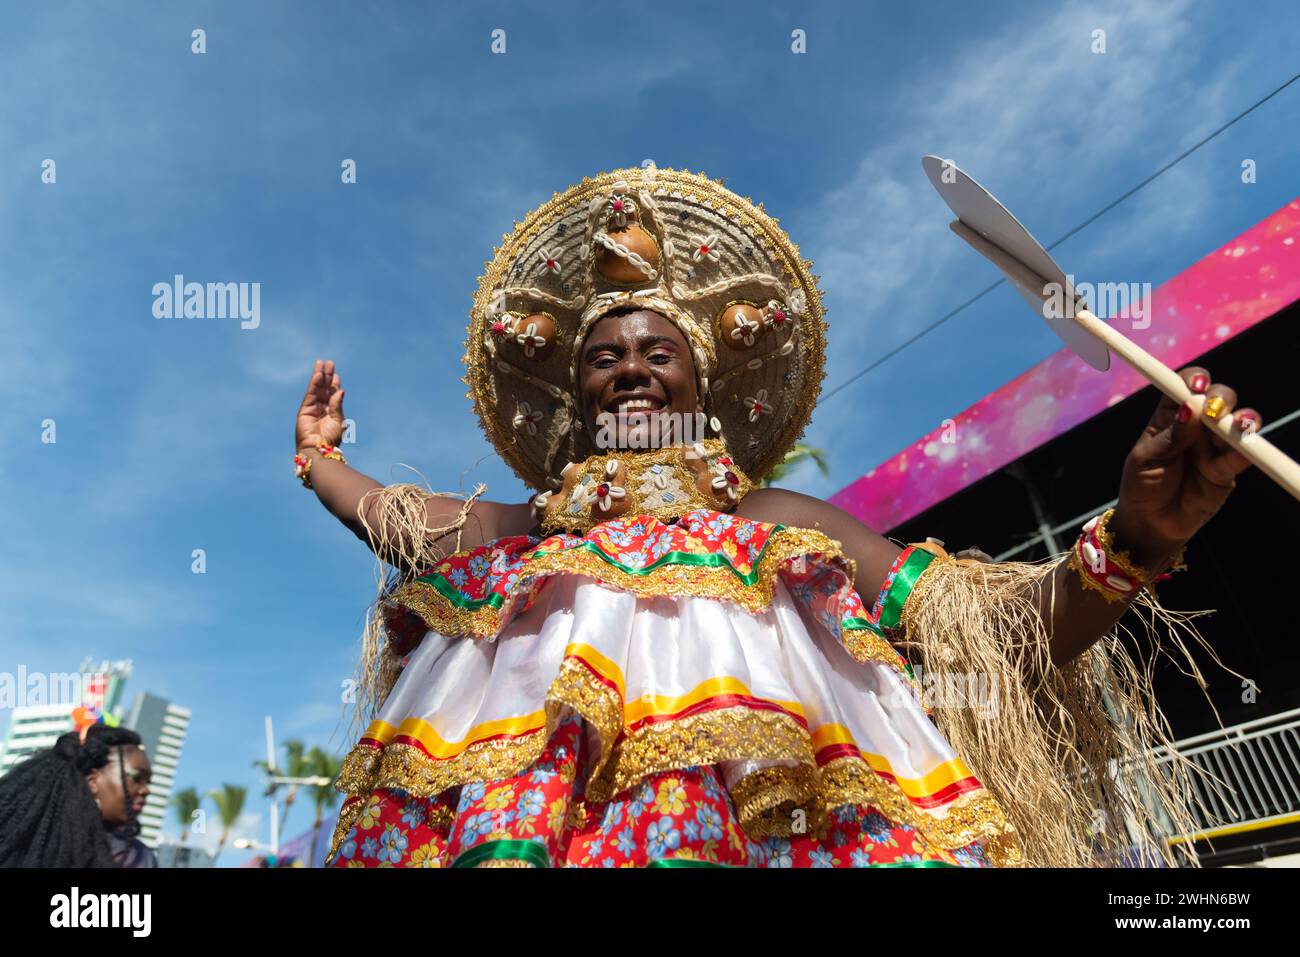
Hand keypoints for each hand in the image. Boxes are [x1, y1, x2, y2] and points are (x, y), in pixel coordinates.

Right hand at [295, 358, 346, 452]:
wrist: (319, 449)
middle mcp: (322, 408)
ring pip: (316, 389)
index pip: (332, 394)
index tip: (336, 374)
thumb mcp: (338, 420)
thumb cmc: (331, 438)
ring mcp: (313, 408)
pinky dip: (314, 384)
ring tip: (322, 363)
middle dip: (327, 376)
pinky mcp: (305, 409)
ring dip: (320, 376)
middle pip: (324, 388)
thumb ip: (337, 405)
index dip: (334, 383)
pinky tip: (318, 375)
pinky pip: (311, 394)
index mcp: (332, 411)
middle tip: (330, 362)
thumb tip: (341, 391)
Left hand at [1111, 366, 1262, 567]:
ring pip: (1237, 423)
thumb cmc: (1141, 484)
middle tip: (1213, 410)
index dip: (1195, 380)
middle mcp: (1197, 426)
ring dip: (1242, 419)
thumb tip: (1191, 409)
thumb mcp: (1145, 458)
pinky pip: (1241, 456)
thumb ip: (1170, 436)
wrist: (1150, 522)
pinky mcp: (1227, 470)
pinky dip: (1246, 450)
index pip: (1186, 386)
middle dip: (1221, 397)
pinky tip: (1243, 447)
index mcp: (1171, 415)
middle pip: (1218, 398)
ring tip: (1237, 426)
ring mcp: (1214, 446)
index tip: (1196, 384)